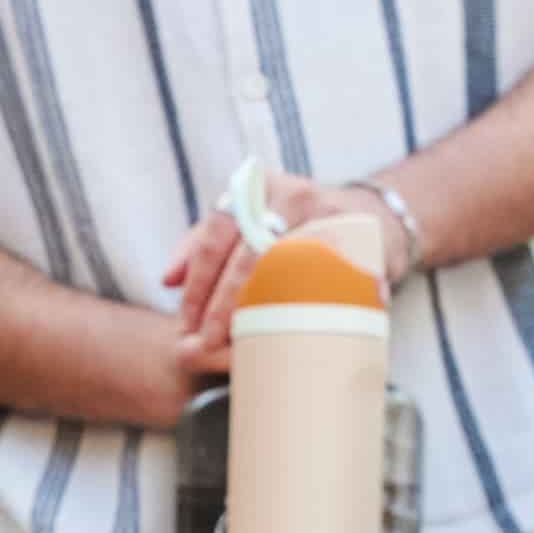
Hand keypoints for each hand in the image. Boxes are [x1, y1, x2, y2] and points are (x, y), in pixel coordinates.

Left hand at [162, 169, 342, 376]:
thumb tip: (168, 280)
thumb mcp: (243, 223)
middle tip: (206, 344)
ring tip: (237, 345)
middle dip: (221, 304)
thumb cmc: (289, 226)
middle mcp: (288, 193)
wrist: (364, 215)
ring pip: (283, 267)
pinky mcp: (355, 240)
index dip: (197, 284)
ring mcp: (325, 213)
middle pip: (245, 255)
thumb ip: (202, 245)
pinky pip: (324, 276)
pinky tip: (285, 332)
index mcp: (252, 188)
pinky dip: (303, 306)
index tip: (186, 324)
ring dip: (258, 311)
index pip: (214, 237)